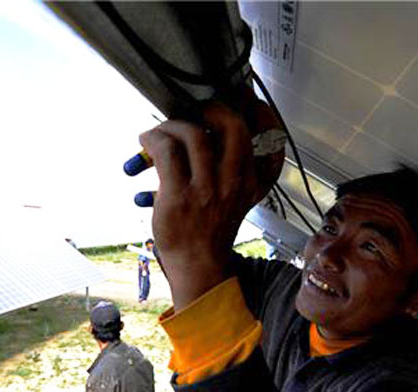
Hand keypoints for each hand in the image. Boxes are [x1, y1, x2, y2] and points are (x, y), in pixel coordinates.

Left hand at [138, 96, 281, 309]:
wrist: (198, 267)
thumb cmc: (210, 231)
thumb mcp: (235, 199)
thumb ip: (234, 169)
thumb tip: (210, 130)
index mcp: (252, 183)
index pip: (270, 140)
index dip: (262, 113)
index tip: (245, 98)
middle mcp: (234, 184)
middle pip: (234, 127)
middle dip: (214, 108)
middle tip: (198, 110)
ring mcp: (207, 190)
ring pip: (194, 134)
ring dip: (174, 125)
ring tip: (163, 132)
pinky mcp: (179, 196)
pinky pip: (166, 150)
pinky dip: (153, 139)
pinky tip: (147, 142)